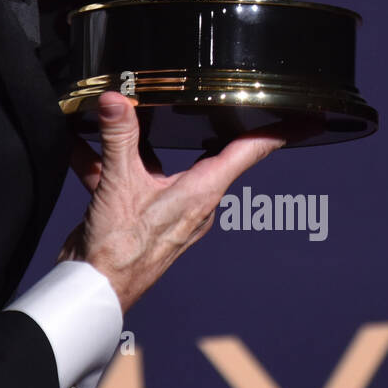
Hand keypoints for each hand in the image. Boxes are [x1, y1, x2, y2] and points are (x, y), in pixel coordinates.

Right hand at [59, 93, 282, 314]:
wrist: (94, 291)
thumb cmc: (121, 251)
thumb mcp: (119, 184)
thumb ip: (119, 137)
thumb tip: (116, 100)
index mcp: (201, 192)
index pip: (251, 151)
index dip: (281, 132)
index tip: (309, 119)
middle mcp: (192, 199)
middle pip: (210, 151)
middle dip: (211, 123)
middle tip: (224, 96)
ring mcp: (166, 207)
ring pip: (158, 161)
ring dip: (135, 141)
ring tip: (120, 111)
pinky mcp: (139, 213)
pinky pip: (127, 176)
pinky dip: (105, 161)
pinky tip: (79, 145)